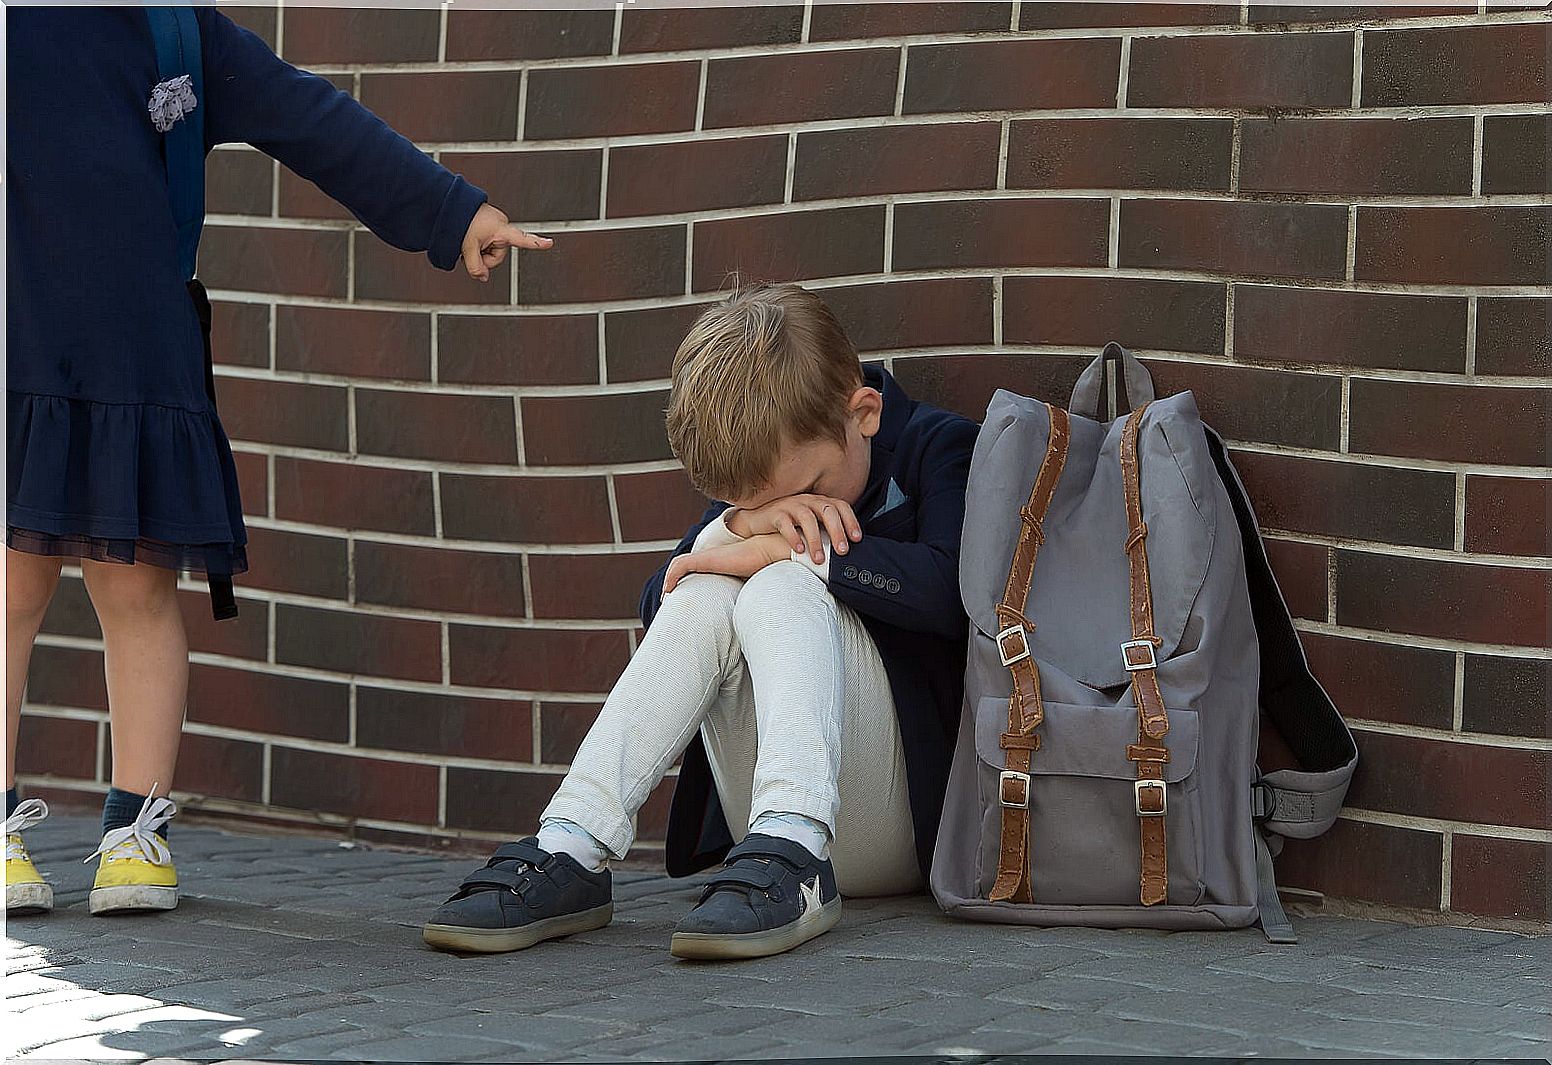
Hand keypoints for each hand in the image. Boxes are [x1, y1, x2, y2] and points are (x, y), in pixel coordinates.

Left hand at [460, 203, 552, 280]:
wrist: (452, 206)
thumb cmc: (460, 219)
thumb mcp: (466, 248)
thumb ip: (475, 267)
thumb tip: (483, 278)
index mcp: (501, 229)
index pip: (522, 238)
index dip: (536, 243)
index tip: (549, 243)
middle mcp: (502, 226)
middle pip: (499, 255)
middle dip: (486, 257)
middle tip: (472, 250)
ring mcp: (497, 226)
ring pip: (493, 250)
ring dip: (481, 251)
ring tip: (471, 241)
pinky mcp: (492, 226)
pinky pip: (490, 243)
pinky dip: (481, 244)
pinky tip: (473, 239)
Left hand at [662, 534, 790, 595]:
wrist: (769, 551)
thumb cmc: (764, 567)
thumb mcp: (751, 584)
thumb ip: (746, 593)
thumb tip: (750, 614)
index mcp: (719, 562)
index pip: (695, 568)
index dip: (684, 580)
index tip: (680, 597)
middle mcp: (711, 557)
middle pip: (683, 566)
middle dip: (671, 581)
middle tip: (666, 598)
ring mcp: (708, 557)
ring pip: (678, 565)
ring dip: (668, 578)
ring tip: (665, 594)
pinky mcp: (706, 559)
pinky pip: (681, 565)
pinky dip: (671, 576)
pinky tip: (668, 588)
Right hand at [726, 495, 861, 563]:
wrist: (758, 521)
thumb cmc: (790, 525)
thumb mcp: (812, 526)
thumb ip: (827, 532)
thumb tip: (846, 551)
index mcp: (820, 503)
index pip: (841, 507)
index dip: (851, 521)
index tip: (857, 539)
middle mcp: (808, 501)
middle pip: (827, 511)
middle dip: (837, 532)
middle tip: (842, 551)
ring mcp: (792, 505)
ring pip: (808, 518)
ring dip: (815, 539)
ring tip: (818, 558)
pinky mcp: (776, 513)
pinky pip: (785, 523)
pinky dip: (793, 537)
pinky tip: (798, 550)